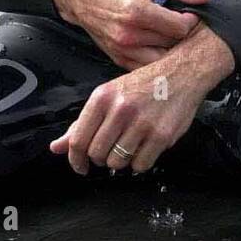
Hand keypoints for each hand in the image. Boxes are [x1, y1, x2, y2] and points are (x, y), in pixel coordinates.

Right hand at [48, 0, 215, 68]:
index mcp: (138, 12)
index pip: (181, 28)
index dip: (191, 20)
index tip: (189, 13)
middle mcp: (129, 35)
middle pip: (173, 47)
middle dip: (184, 38)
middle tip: (185, 26)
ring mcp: (122, 50)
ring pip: (162, 63)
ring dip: (172, 52)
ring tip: (172, 37)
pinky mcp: (118, 59)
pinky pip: (146, 69)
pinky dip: (157, 60)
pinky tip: (158, 46)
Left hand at [50, 25, 235, 174]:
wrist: (182, 74)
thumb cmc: (145, 85)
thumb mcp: (109, 95)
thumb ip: (82, 123)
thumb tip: (57, 147)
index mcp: (102, 97)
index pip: (78, 139)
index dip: (75, 159)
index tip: (80, 166)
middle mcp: (120, 109)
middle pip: (97, 154)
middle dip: (101, 158)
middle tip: (109, 150)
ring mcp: (142, 123)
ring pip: (117, 162)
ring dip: (121, 160)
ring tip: (129, 145)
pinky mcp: (161, 135)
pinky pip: (140, 165)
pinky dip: (140, 162)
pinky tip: (143, 147)